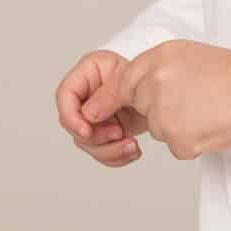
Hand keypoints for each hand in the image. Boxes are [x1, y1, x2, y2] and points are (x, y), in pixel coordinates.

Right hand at [55, 50, 147, 167]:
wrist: (165, 94)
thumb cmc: (149, 78)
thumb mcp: (129, 81)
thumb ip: (106, 95)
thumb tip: (88, 117)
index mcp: (88, 74)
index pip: (65, 95)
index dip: (71, 116)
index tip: (86, 131)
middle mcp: (87, 96)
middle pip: (74, 124)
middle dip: (96, 137)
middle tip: (118, 133)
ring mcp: (95, 116)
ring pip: (87, 143)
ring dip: (109, 150)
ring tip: (131, 145)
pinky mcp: (106, 133)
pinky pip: (101, 151)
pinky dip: (116, 156)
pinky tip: (132, 150)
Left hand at [81, 39, 230, 159]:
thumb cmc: (224, 70)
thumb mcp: (180, 54)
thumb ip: (148, 71)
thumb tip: (123, 95)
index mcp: (152, 66)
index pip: (116, 88)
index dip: (104, 103)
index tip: (90, 115)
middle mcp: (153, 92)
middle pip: (142, 113)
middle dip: (160, 110)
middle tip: (192, 97)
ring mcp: (165, 120)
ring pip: (160, 131)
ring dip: (178, 125)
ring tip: (204, 108)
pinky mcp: (180, 143)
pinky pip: (177, 146)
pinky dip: (191, 139)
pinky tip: (209, 123)